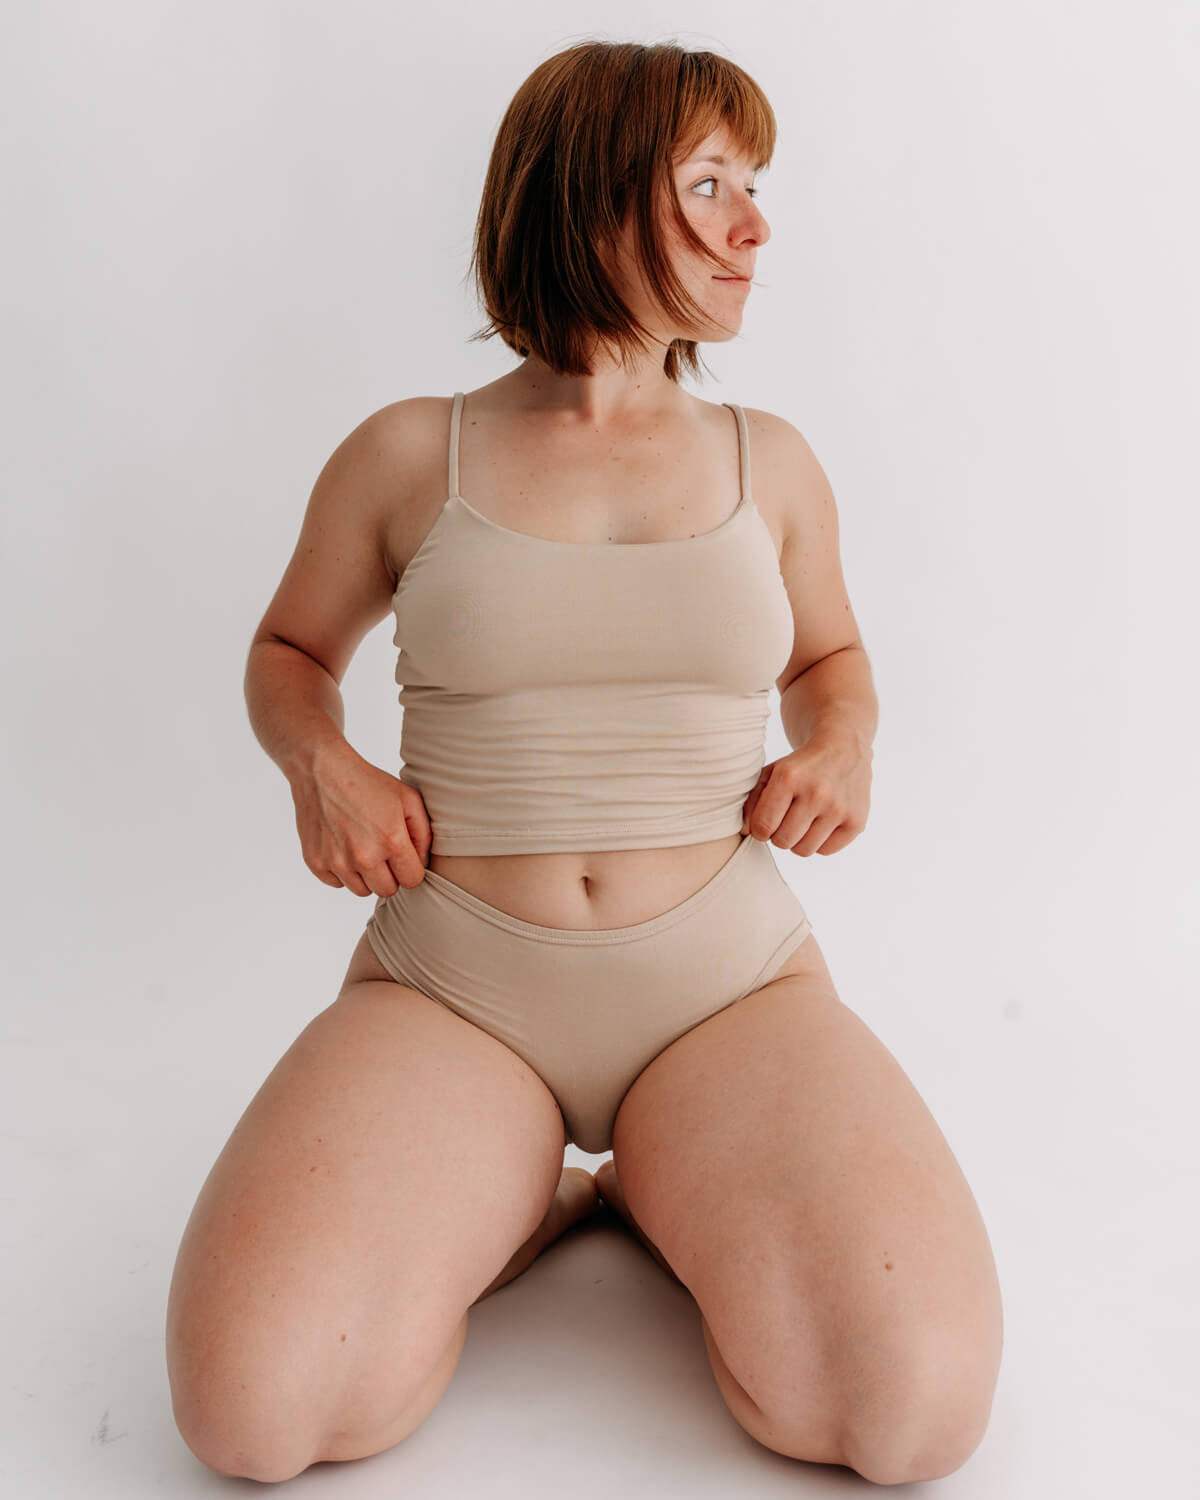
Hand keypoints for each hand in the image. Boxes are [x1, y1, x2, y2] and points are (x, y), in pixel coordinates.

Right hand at [289, 745, 432, 896]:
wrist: (322, 770)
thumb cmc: (367, 783)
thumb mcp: (408, 798)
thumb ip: (424, 834)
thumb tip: (422, 863)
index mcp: (391, 840)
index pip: (412, 881)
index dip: (410, 869)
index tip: (403, 856)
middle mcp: (364, 856)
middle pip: (387, 890)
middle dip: (390, 875)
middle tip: (382, 851)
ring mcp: (337, 861)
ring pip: (362, 891)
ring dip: (365, 876)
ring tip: (362, 847)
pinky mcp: (315, 862)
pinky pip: (337, 883)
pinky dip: (342, 871)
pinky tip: (343, 847)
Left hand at [740, 732, 871, 856]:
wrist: (844, 749)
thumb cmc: (801, 765)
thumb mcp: (771, 773)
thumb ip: (752, 801)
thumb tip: (746, 832)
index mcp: (789, 777)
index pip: (763, 826)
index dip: (760, 829)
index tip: (766, 822)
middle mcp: (816, 793)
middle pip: (782, 841)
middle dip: (779, 835)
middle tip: (786, 820)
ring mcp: (839, 808)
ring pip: (804, 850)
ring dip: (799, 840)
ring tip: (803, 822)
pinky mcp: (856, 820)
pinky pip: (825, 851)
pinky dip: (820, 842)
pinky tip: (822, 823)